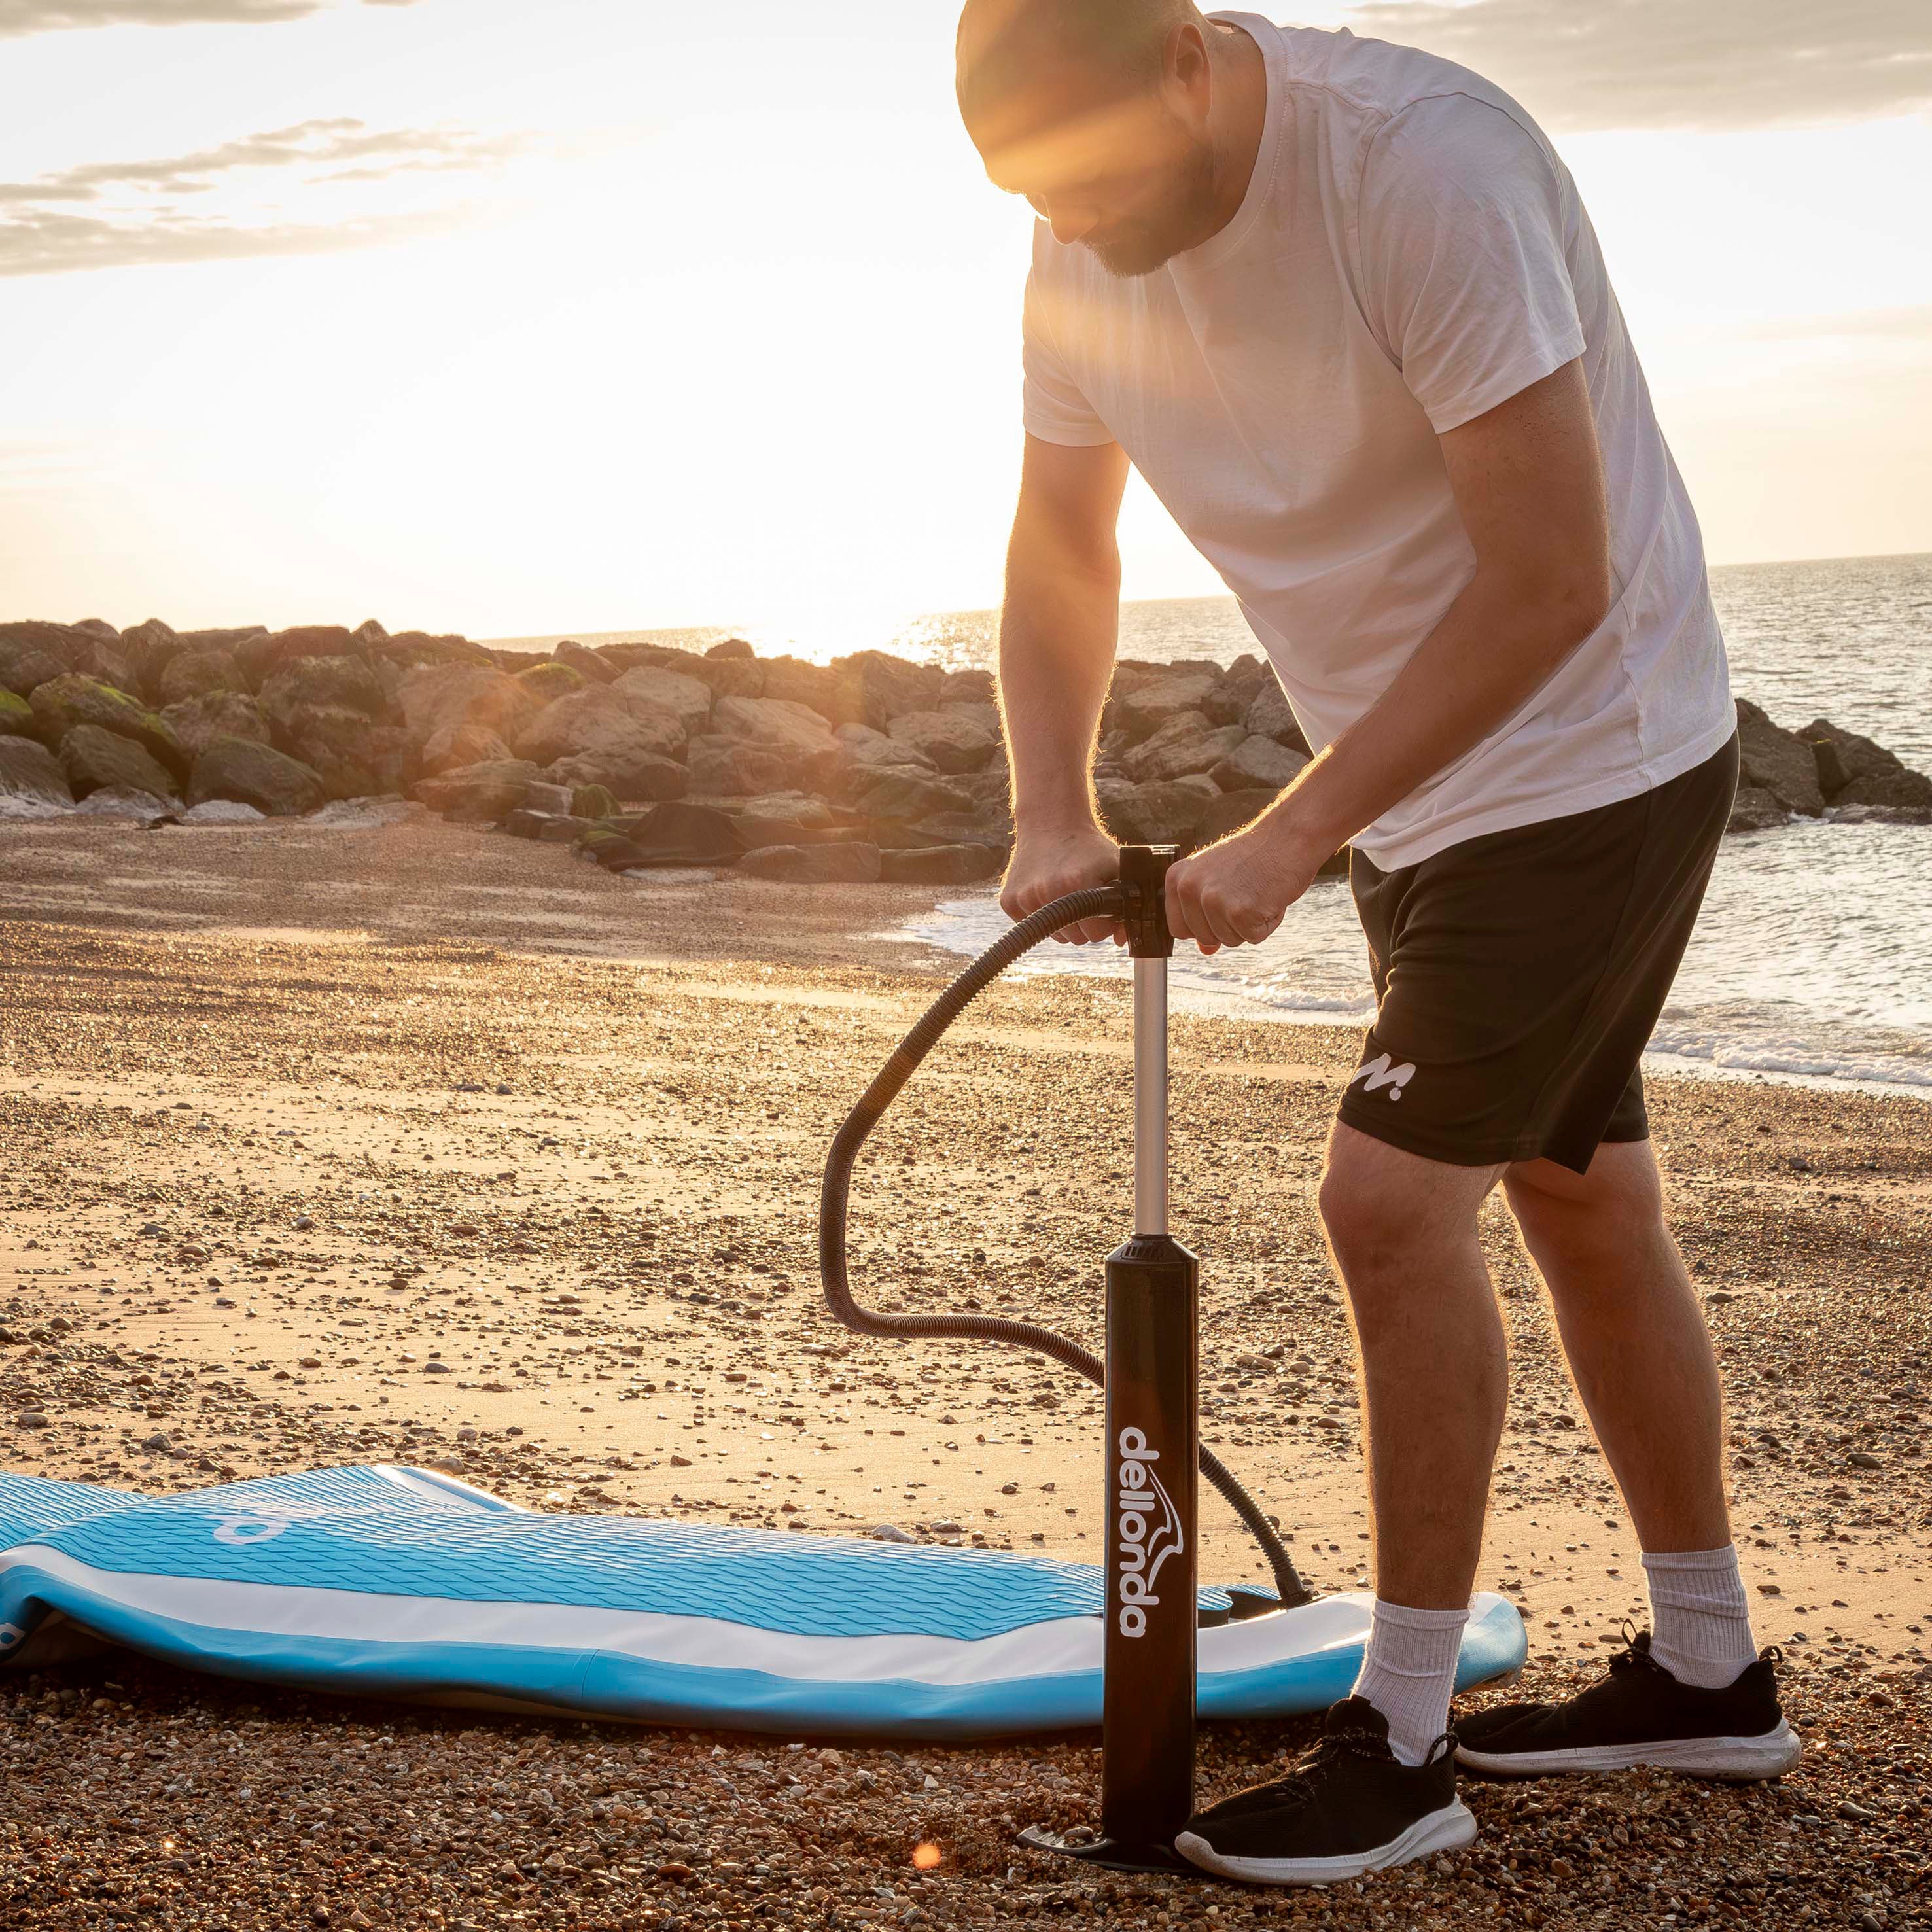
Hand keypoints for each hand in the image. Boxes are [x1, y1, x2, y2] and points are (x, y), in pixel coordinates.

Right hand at [1001, 823, 1124, 944]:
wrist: (1051, 823)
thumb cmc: (1088, 847)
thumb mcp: (1117, 867)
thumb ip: (1126, 904)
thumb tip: (1123, 941)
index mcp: (1074, 884)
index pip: (1097, 934)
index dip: (1105, 921)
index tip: (1103, 904)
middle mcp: (1045, 893)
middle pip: (1077, 938)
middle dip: (1086, 923)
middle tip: (1084, 895)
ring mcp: (1024, 898)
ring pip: (1057, 936)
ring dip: (1065, 921)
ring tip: (1065, 891)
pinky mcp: (1009, 902)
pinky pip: (1035, 927)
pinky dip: (1043, 916)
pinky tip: (1047, 891)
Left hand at [1164, 816, 1330, 954]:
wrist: (1288, 837)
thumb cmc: (1255, 856)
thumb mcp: (1219, 879)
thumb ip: (1205, 914)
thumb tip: (1204, 951)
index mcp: (1177, 879)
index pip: (1179, 929)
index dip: (1205, 925)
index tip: (1224, 901)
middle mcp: (1189, 888)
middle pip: (1204, 938)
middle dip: (1229, 925)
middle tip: (1246, 892)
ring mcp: (1213, 900)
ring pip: (1229, 940)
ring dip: (1250, 923)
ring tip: (1258, 892)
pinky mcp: (1240, 911)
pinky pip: (1253, 938)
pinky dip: (1267, 923)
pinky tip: (1270, 897)